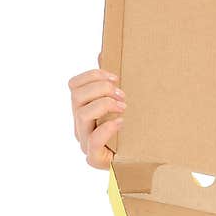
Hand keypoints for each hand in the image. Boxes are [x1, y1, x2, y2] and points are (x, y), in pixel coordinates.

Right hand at [69, 52, 124, 168]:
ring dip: (105, 104)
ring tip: (125, 107)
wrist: (141, 163)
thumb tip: (103, 53)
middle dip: (101, 89)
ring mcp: (85, 141)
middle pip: (76, 95)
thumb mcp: (121, 106)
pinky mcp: (95, 158)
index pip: (74, 85)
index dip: (93, 75)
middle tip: (124, 94)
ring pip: (82, 113)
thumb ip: (110, 84)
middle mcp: (80, 125)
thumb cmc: (131, 132)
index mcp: (83, 110)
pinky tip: (122, 122)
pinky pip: (93, 140)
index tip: (115, 76)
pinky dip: (107, 128)